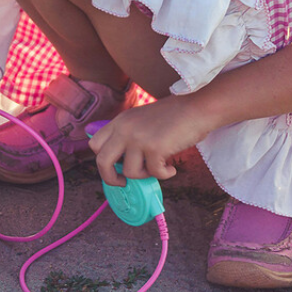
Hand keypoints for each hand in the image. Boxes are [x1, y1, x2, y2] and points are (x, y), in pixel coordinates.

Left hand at [88, 95, 210, 186]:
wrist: (197, 108)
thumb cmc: (174, 116)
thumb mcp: (142, 120)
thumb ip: (129, 136)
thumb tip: (121, 166)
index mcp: (120, 121)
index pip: (95, 144)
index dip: (102, 160)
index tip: (115, 168)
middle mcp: (124, 128)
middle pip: (102, 162)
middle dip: (111, 178)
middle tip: (124, 183)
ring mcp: (138, 138)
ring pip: (130, 172)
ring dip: (145, 175)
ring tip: (159, 166)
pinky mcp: (154, 148)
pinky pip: (154, 174)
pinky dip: (164, 174)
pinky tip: (171, 168)